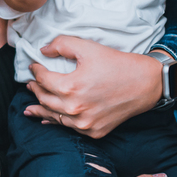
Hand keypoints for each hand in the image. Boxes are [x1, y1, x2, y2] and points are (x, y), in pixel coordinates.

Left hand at [25, 37, 162, 138]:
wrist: (146, 84)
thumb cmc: (118, 64)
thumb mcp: (89, 47)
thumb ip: (62, 44)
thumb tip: (43, 51)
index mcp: (71, 87)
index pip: (43, 79)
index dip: (36, 71)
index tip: (34, 66)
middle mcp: (75, 109)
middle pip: (45, 99)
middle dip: (35, 90)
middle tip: (29, 84)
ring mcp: (85, 123)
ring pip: (54, 117)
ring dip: (41, 110)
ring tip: (29, 108)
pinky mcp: (94, 131)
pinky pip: (69, 128)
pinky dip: (57, 123)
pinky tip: (49, 120)